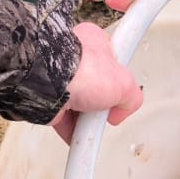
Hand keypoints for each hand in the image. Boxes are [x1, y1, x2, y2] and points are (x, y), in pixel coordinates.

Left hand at [49, 22, 143, 144]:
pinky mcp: (49, 99)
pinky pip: (64, 118)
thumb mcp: (124, 83)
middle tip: (106, 111)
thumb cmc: (80, 70)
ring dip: (88, 120)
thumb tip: (124, 108)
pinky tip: (80, 136)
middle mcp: (76, 58)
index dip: (119, 81)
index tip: (122, 92)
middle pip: (97, 88)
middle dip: (102, 104)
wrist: (47, 82)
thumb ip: (132, 96)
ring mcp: (61, 79)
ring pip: (80, 105)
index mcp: (95, 43)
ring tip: (92, 125)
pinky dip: (72, 131)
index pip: (113, 63)